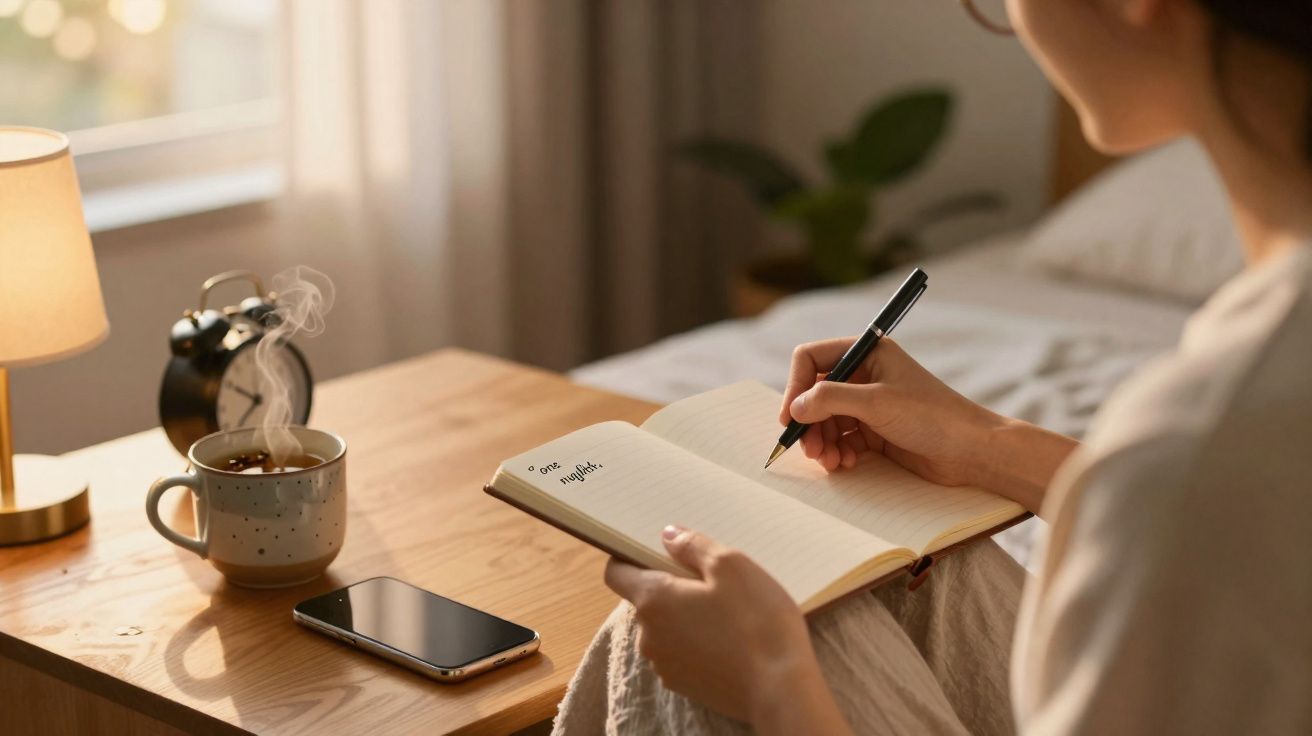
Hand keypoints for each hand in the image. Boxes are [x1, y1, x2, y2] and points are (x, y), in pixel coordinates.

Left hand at [604, 527, 847, 731]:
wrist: (781, 690)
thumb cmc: (757, 622)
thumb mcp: (732, 566)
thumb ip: (693, 546)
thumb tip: (668, 536)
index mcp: (653, 600)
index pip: (615, 573)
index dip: (629, 558)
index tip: (656, 552)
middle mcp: (648, 635)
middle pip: (646, 600)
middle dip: (671, 587)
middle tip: (712, 582)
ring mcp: (664, 664)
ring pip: (665, 628)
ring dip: (685, 617)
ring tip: (727, 613)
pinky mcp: (684, 685)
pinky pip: (681, 653)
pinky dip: (697, 643)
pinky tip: (729, 640)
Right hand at [783, 336, 1001, 483]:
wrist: (971, 451)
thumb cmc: (932, 416)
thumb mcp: (877, 403)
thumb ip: (830, 400)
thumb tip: (794, 408)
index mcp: (867, 352)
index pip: (812, 359)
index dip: (795, 386)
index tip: (790, 417)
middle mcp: (865, 374)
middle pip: (815, 394)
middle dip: (809, 423)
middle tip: (810, 450)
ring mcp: (869, 404)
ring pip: (825, 420)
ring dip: (821, 442)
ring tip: (830, 462)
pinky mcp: (875, 431)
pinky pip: (841, 439)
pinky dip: (837, 452)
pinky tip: (846, 463)